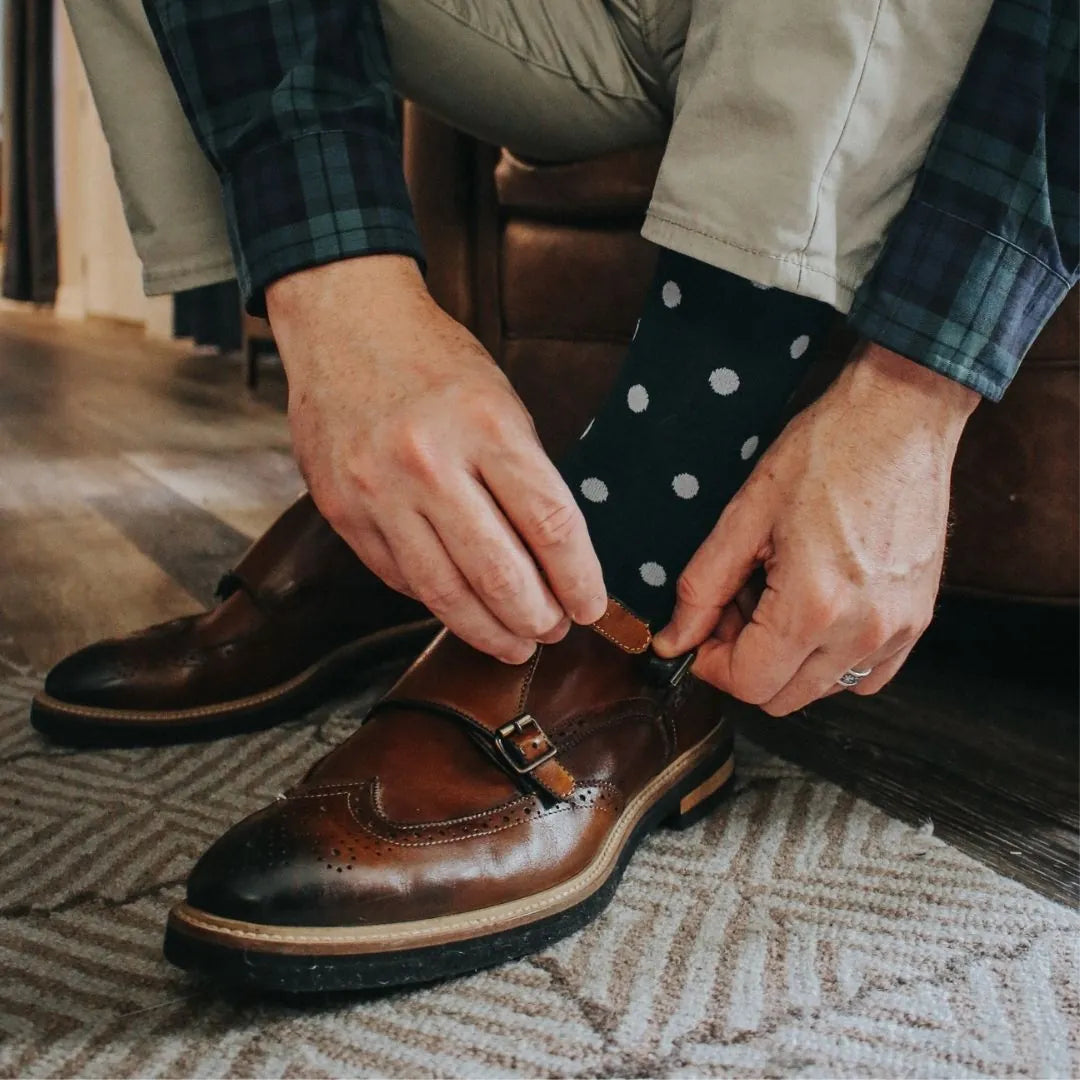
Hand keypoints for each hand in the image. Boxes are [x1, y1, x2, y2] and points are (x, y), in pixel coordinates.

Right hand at [267, 256, 606, 663]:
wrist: (345, 325)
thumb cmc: (434, 363)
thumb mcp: (500, 402)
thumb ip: (523, 476)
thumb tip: (554, 559)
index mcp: (487, 425)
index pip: (550, 524)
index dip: (579, 579)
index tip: (590, 606)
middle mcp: (429, 461)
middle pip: (499, 572)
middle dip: (537, 618)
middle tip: (553, 633)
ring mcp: (379, 490)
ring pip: (445, 592)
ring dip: (488, 630)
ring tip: (514, 644)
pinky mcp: (343, 511)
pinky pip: (399, 578)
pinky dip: (436, 602)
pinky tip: (460, 608)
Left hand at [653, 342, 979, 713]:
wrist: (900, 420)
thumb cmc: (825, 454)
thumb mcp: (744, 515)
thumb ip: (703, 588)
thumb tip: (673, 640)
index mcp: (813, 606)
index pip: (747, 683)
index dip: (712, 664)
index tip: (704, 630)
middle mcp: (862, 632)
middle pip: (782, 698)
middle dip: (746, 663)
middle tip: (738, 607)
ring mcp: (898, 631)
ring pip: (821, 690)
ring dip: (788, 662)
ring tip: (779, 599)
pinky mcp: (919, 622)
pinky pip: (865, 675)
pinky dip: (832, 659)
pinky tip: (819, 610)